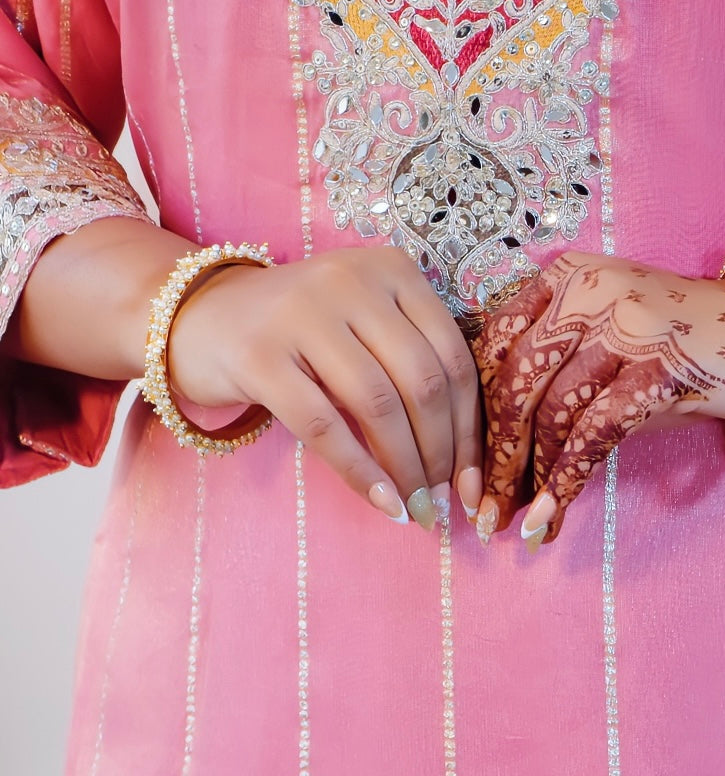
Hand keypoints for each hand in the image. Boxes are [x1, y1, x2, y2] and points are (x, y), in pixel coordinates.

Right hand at [166, 246, 483, 529]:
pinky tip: (380, 501)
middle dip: (442, 452)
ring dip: (405, 468)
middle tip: (441, 499)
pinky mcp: (259, 355)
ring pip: (378, 404)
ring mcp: (303, 313)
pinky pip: (323, 425)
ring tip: (414, 506)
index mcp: (391, 268)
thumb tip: (462, 458)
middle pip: (421, 379)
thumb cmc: (299, 330)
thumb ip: (409, 363)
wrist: (199, 315)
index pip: (451, 353)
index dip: (469, 424)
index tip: (474, 478)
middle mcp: (351, 281)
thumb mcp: (362, 323)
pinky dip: (360, 471)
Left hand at [472, 251, 724, 545]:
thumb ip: (557, 361)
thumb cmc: (680, 340)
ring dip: (526, 479)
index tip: (464, 461)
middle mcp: (590, 291)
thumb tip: (497, 441)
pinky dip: (564, 483)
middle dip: (494, 454)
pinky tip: (549, 518)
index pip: (496, 341)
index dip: (473, 407)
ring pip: (550, 411)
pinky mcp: (658, 368)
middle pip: (516, 380)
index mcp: (568, 275)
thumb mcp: (610, 328)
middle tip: (480, 507)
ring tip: (513, 523)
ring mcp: (625, 327)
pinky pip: (593, 434)